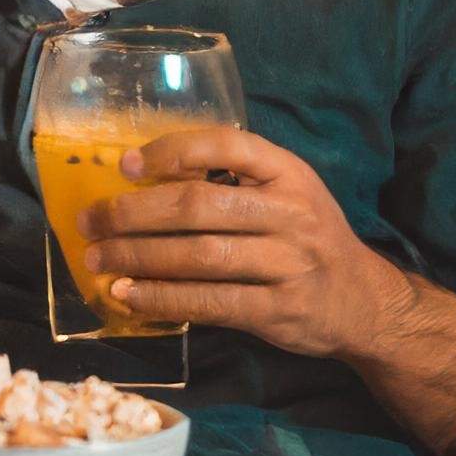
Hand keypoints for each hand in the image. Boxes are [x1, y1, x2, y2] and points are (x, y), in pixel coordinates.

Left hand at [80, 127, 408, 361]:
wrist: (364, 303)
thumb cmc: (307, 239)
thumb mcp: (287, 193)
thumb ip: (234, 179)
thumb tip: (143, 176)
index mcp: (290, 173)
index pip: (228, 144)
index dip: (172, 150)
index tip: (125, 165)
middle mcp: (291, 214)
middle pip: (199, 205)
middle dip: (134, 213)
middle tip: (91, 221)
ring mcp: (286, 265)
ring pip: (199, 257)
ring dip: (138, 258)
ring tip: (98, 260)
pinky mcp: (276, 311)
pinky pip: (208, 303)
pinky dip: (161, 299)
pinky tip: (128, 296)